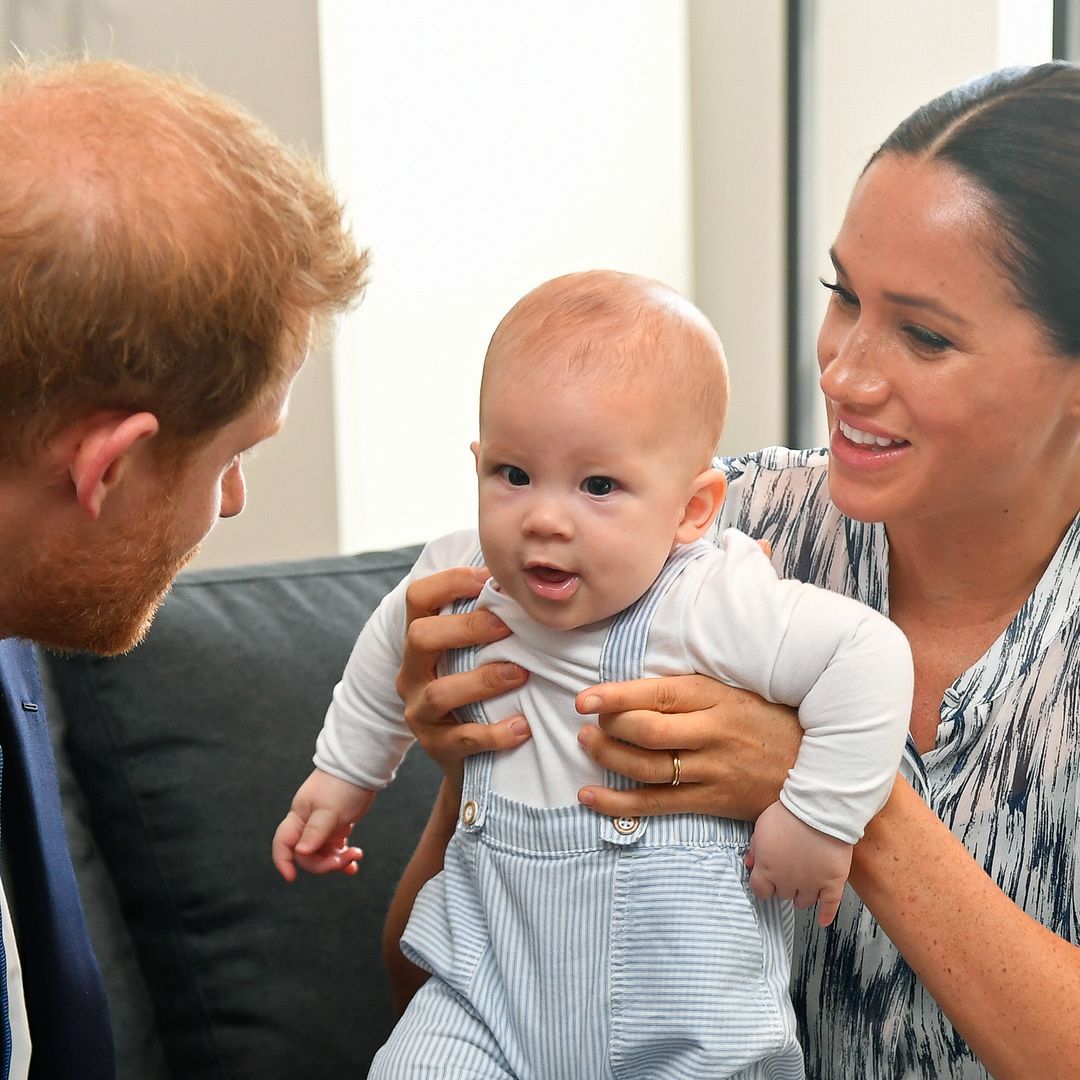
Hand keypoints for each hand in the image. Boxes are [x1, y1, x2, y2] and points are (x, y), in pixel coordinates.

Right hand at [271, 768, 373, 881]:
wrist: (361, 767)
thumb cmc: (343, 785)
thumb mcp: (329, 810)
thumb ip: (315, 831)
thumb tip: (301, 852)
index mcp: (299, 817)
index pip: (283, 843)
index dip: (283, 861)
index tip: (292, 878)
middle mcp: (308, 823)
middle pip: (306, 854)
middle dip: (324, 863)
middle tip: (346, 859)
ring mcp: (322, 825)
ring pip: (322, 853)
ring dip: (337, 860)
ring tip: (356, 855)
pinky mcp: (337, 825)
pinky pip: (336, 847)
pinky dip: (343, 855)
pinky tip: (354, 861)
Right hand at [396, 565, 530, 788]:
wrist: (470, 761)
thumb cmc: (480, 691)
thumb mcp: (475, 653)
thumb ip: (489, 620)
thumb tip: (527, 577)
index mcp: (420, 641)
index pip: (418, 597)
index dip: (450, 581)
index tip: (489, 577)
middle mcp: (411, 672)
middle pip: (419, 637)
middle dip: (465, 628)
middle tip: (507, 625)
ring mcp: (419, 712)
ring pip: (439, 692)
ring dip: (483, 680)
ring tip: (521, 674)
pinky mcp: (436, 747)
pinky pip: (462, 739)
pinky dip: (494, 733)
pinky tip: (522, 727)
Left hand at [574, 675, 799, 819]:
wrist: (818, 767)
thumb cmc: (768, 720)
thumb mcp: (734, 690)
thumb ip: (690, 690)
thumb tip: (636, 686)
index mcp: (715, 698)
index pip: (657, 694)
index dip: (616, 697)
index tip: (585, 699)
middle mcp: (712, 733)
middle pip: (647, 732)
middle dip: (608, 728)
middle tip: (587, 723)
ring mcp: (712, 770)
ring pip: (647, 768)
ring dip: (608, 758)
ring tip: (586, 746)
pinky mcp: (711, 801)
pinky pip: (656, 804)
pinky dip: (618, 802)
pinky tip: (590, 796)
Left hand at [745, 800, 851, 926]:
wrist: (818, 809)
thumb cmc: (788, 814)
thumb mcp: (761, 826)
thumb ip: (755, 848)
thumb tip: (750, 864)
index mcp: (767, 869)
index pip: (760, 890)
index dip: (763, 886)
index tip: (766, 882)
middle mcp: (787, 881)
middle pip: (782, 894)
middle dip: (783, 885)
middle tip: (788, 875)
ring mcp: (811, 884)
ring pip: (803, 901)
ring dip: (802, 896)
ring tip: (803, 888)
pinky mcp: (833, 882)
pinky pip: (830, 905)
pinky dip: (827, 914)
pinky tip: (823, 920)